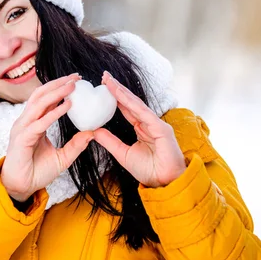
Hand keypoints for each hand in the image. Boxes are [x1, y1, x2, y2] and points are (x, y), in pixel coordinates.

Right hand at [0, 73, 94, 201]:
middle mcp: (27, 121)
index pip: (46, 99)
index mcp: (34, 122)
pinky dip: (54, 112)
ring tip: (72, 86)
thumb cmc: (37, 172)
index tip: (76, 81)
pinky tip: (67, 106)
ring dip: (57, 92)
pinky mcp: (22, 138)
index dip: (60, 87)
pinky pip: (40, 122)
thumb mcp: (63, 157)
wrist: (21, 188)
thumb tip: (92, 133)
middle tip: (76, 77)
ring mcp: (22, 128)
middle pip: (41, 94)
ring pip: (39, 103)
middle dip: (58, 83)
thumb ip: (76, 145)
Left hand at [92, 71, 185, 187]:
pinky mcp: (161, 128)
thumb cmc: (149, 171)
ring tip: (108, 81)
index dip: (115, 97)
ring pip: (136, 104)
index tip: (102, 87)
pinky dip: (131, 103)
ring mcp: (156, 124)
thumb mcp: (123, 154)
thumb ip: (110, 141)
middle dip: (117, 88)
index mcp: (142, 128)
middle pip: (130, 102)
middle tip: (103, 76)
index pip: (126, 108)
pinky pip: (143, 113)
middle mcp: (149, 122)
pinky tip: (120, 94)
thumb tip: (94, 130)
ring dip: (121, 91)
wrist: (166, 184)